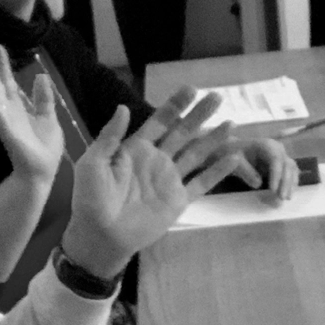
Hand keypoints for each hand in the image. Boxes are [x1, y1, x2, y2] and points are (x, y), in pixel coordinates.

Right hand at [0, 45, 65, 183]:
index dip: (2, 63)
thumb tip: (41, 76)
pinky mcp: (6, 129)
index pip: (8, 80)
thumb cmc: (44, 149)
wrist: (41, 172)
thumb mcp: (49, 118)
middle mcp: (8, 110)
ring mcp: (5, 119)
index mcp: (18, 107)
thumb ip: (44, 98)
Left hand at [61, 101, 243, 280]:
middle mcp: (156, 160)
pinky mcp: (178, 200)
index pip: (160, 121)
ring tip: (232, 123)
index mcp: (136, 148)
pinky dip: (218, 171)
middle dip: (199, 115)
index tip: (190, 89)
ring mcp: (169, 180)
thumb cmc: (90, 199)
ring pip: (197, 154)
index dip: (175, 105)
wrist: (100, 236)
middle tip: (217, 97)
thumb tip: (123, 107)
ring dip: (213, 138)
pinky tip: (233, 158)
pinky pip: (202, 183)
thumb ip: (110, 136)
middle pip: (183, 132)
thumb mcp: (93, 163)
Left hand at [229, 137, 299, 204]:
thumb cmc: (233, 154)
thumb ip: (245, 171)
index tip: (273, 190)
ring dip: (290, 185)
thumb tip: (258, 184)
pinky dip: (290, 185)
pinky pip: (291, 174)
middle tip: (281, 198)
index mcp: (266, 145)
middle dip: (285, 182)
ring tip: (285, 199)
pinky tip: (288, 195)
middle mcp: (277, 149)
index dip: (276, 175)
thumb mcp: (234, 160)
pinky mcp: (283, 165)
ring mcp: (282, 156)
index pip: (276, 159)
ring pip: (292, 170)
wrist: (235, 151)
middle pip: (287, 165)